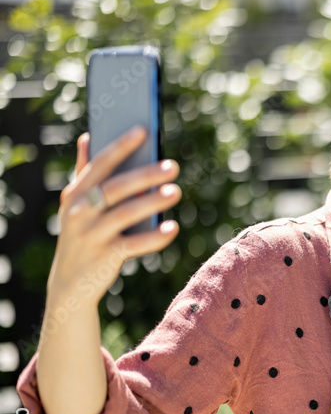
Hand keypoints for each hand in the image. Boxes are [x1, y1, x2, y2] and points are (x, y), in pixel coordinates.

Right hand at [48, 127, 181, 305]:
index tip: (142, 130)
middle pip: (115, 188)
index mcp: (75, 194)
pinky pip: (133, 244)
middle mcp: (79, 212)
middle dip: (144, 175)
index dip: (120, 147)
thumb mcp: (77, 205)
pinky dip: (154, 237)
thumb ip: (85, 173)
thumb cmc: (82, 235)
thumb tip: (88, 137)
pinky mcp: (104, 257)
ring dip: (152, 202)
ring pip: (124, 214)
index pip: (100, 165)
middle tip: (172, 166)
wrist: (70, 283)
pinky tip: (172, 228)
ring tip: (175, 191)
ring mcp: (90, 235)